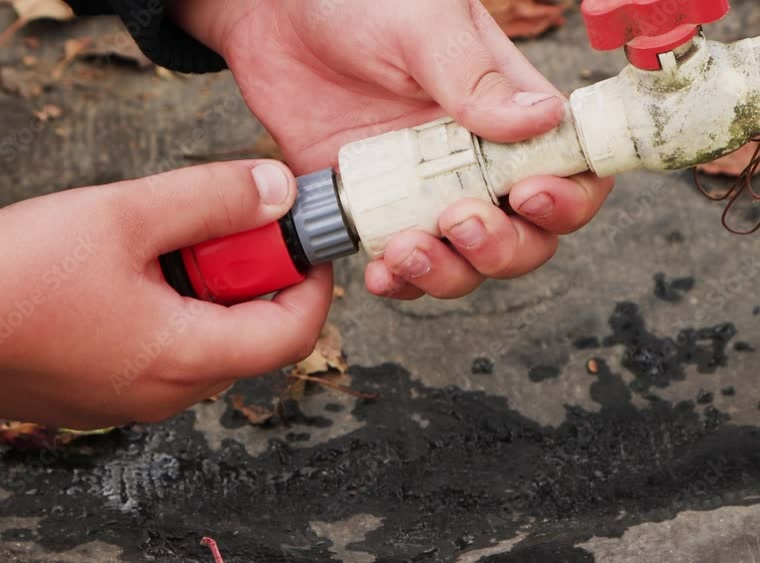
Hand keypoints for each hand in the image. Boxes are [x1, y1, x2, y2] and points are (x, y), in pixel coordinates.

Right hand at [0, 161, 331, 428]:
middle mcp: (159, 396)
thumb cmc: (20, 270)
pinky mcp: (90, 397)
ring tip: (158, 248)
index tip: (300, 245)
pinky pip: (153, 360)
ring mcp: (121, 403)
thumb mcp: (128, 214)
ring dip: (201, 298)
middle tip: (218, 231)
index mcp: (181, 359)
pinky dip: (163, 318)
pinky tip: (122, 277)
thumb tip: (276, 191)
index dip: (310, 287)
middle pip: (243, 342)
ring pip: (195, 350)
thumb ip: (213, 199)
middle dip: (247, 283)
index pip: (289, 337)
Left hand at [175, 0, 613, 299]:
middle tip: (460, 222)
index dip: (566, 199)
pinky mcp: (372, 209)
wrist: (274, 13)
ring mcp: (422, 190)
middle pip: (525, 235)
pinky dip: (398, 281)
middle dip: (503, 247)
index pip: (571, 170)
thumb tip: (542, 119)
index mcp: (508, 110)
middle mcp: (473, 159)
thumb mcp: (424, 24)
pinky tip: (381, 271)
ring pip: (465, 262)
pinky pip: (399, 264)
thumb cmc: (358, 0)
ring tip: (409, 248)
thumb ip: (474, 76)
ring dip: (450, 273)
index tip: (527, 195)